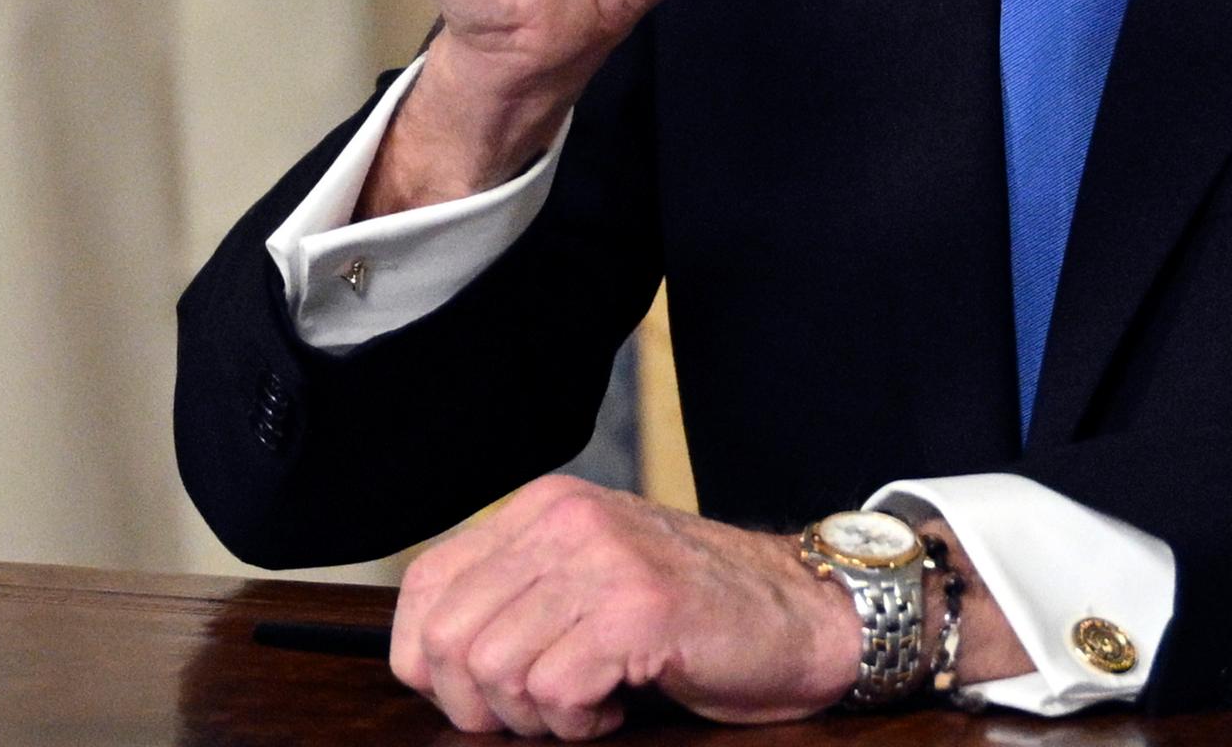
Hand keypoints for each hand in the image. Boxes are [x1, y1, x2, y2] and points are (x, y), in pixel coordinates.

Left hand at [387, 477, 855, 735]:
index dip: (429, 665)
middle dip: (480, 705)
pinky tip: (615, 706)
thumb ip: (514, 597)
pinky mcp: (639, 610)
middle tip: (539, 713)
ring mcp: (604, 561)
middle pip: (450, 640)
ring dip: (535, 718)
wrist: (806, 614)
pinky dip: (579, 724)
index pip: (425, 589)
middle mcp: (566, 521)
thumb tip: (427, 663)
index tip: (480, 695)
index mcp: (543, 508)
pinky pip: (555, 692)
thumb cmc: (694, 614)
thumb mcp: (586, 579)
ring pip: (495, 670)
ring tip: (586, 704)